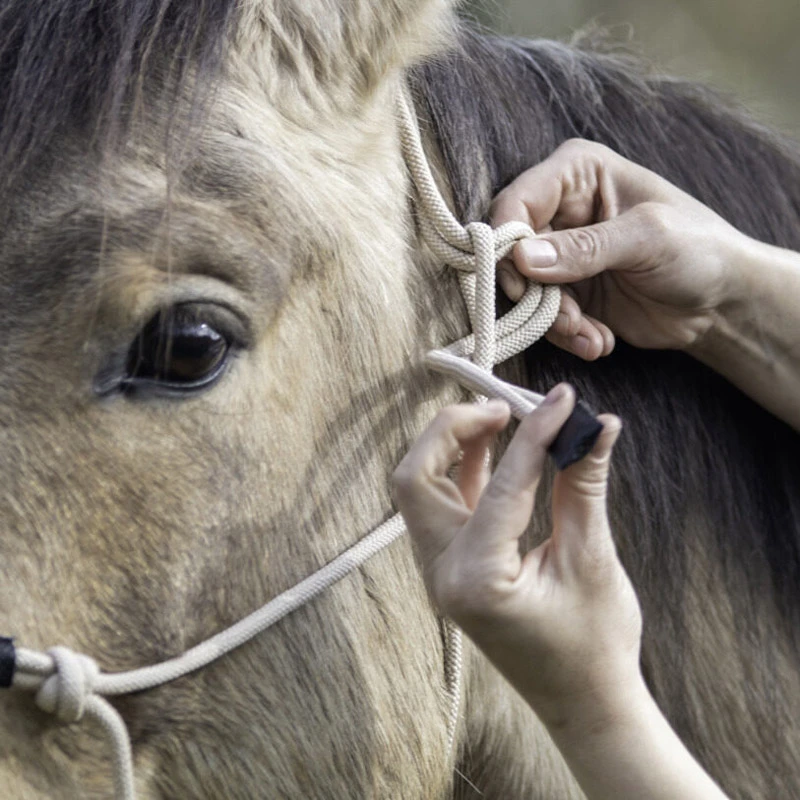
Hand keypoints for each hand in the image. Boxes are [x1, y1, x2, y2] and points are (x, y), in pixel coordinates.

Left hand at [392, 385, 640, 727]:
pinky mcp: (450, 570)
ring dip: (451, 447)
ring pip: (419, 489)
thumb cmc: (595, 642)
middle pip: (416, 478)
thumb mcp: (592, 560)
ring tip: (501, 420)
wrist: (584, 703)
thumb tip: (595, 423)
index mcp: (476, 581)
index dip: (535, 433)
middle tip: (505, 409)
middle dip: (453, 431)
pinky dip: (462, 472)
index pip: (500, 485)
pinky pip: (441, 507)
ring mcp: (440, 574)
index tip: (562, 400)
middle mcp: (443, 576)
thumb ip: (584, 484)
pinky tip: (495, 451)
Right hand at [491, 139, 748, 359]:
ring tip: (592, 335)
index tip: (520, 282)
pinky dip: (568, 335)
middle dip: (535, 294)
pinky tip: (600, 342)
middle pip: (511, 252)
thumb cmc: (698, 249)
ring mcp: (560, 256)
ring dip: (554, 322)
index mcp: (576, 175)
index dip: (508, 242)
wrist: (721, 303)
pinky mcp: (567, 293)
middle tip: (566, 319)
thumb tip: (523, 258)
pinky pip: (544, 318)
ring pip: (524, 291)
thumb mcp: (646, 239)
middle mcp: (560, 212)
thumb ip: (585, 248)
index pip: (517, 202)